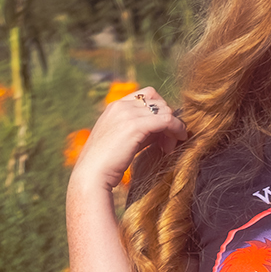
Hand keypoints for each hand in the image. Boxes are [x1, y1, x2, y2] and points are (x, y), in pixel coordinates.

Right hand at [70, 86, 187, 193]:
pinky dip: (177, 128)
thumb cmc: (106, 165)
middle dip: (168, 119)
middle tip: (168, 142)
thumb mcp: (122, 141)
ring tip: (170, 146)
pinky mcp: (135, 126)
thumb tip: (163, 130)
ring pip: (165, 110)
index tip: (162, 131)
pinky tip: (179, 140)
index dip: (159, 111)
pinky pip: (167, 120)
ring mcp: (127, 114)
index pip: (147, 95)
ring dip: (174, 126)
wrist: (91, 176)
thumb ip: (141, 131)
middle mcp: (120, 106)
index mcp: (114, 107)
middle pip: (158, 101)